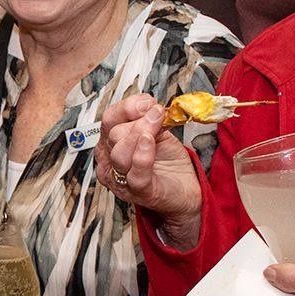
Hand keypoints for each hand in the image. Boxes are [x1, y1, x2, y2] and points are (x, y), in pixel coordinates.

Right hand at [95, 95, 202, 246]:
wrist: (186, 189)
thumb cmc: (168, 162)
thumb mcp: (157, 133)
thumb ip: (149, 119)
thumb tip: (150, 105)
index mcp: (109, 144)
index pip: (108, 120)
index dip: (127, 107)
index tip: (148, 102)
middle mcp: (109, 163)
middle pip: (113, 135)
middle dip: (138, 121)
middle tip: (158, 115)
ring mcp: (121, 180)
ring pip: (120, 152)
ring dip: (140, 133)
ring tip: (158, 124)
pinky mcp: (138, 192)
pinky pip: (135, 173)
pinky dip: (141, 156)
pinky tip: (149, 141)